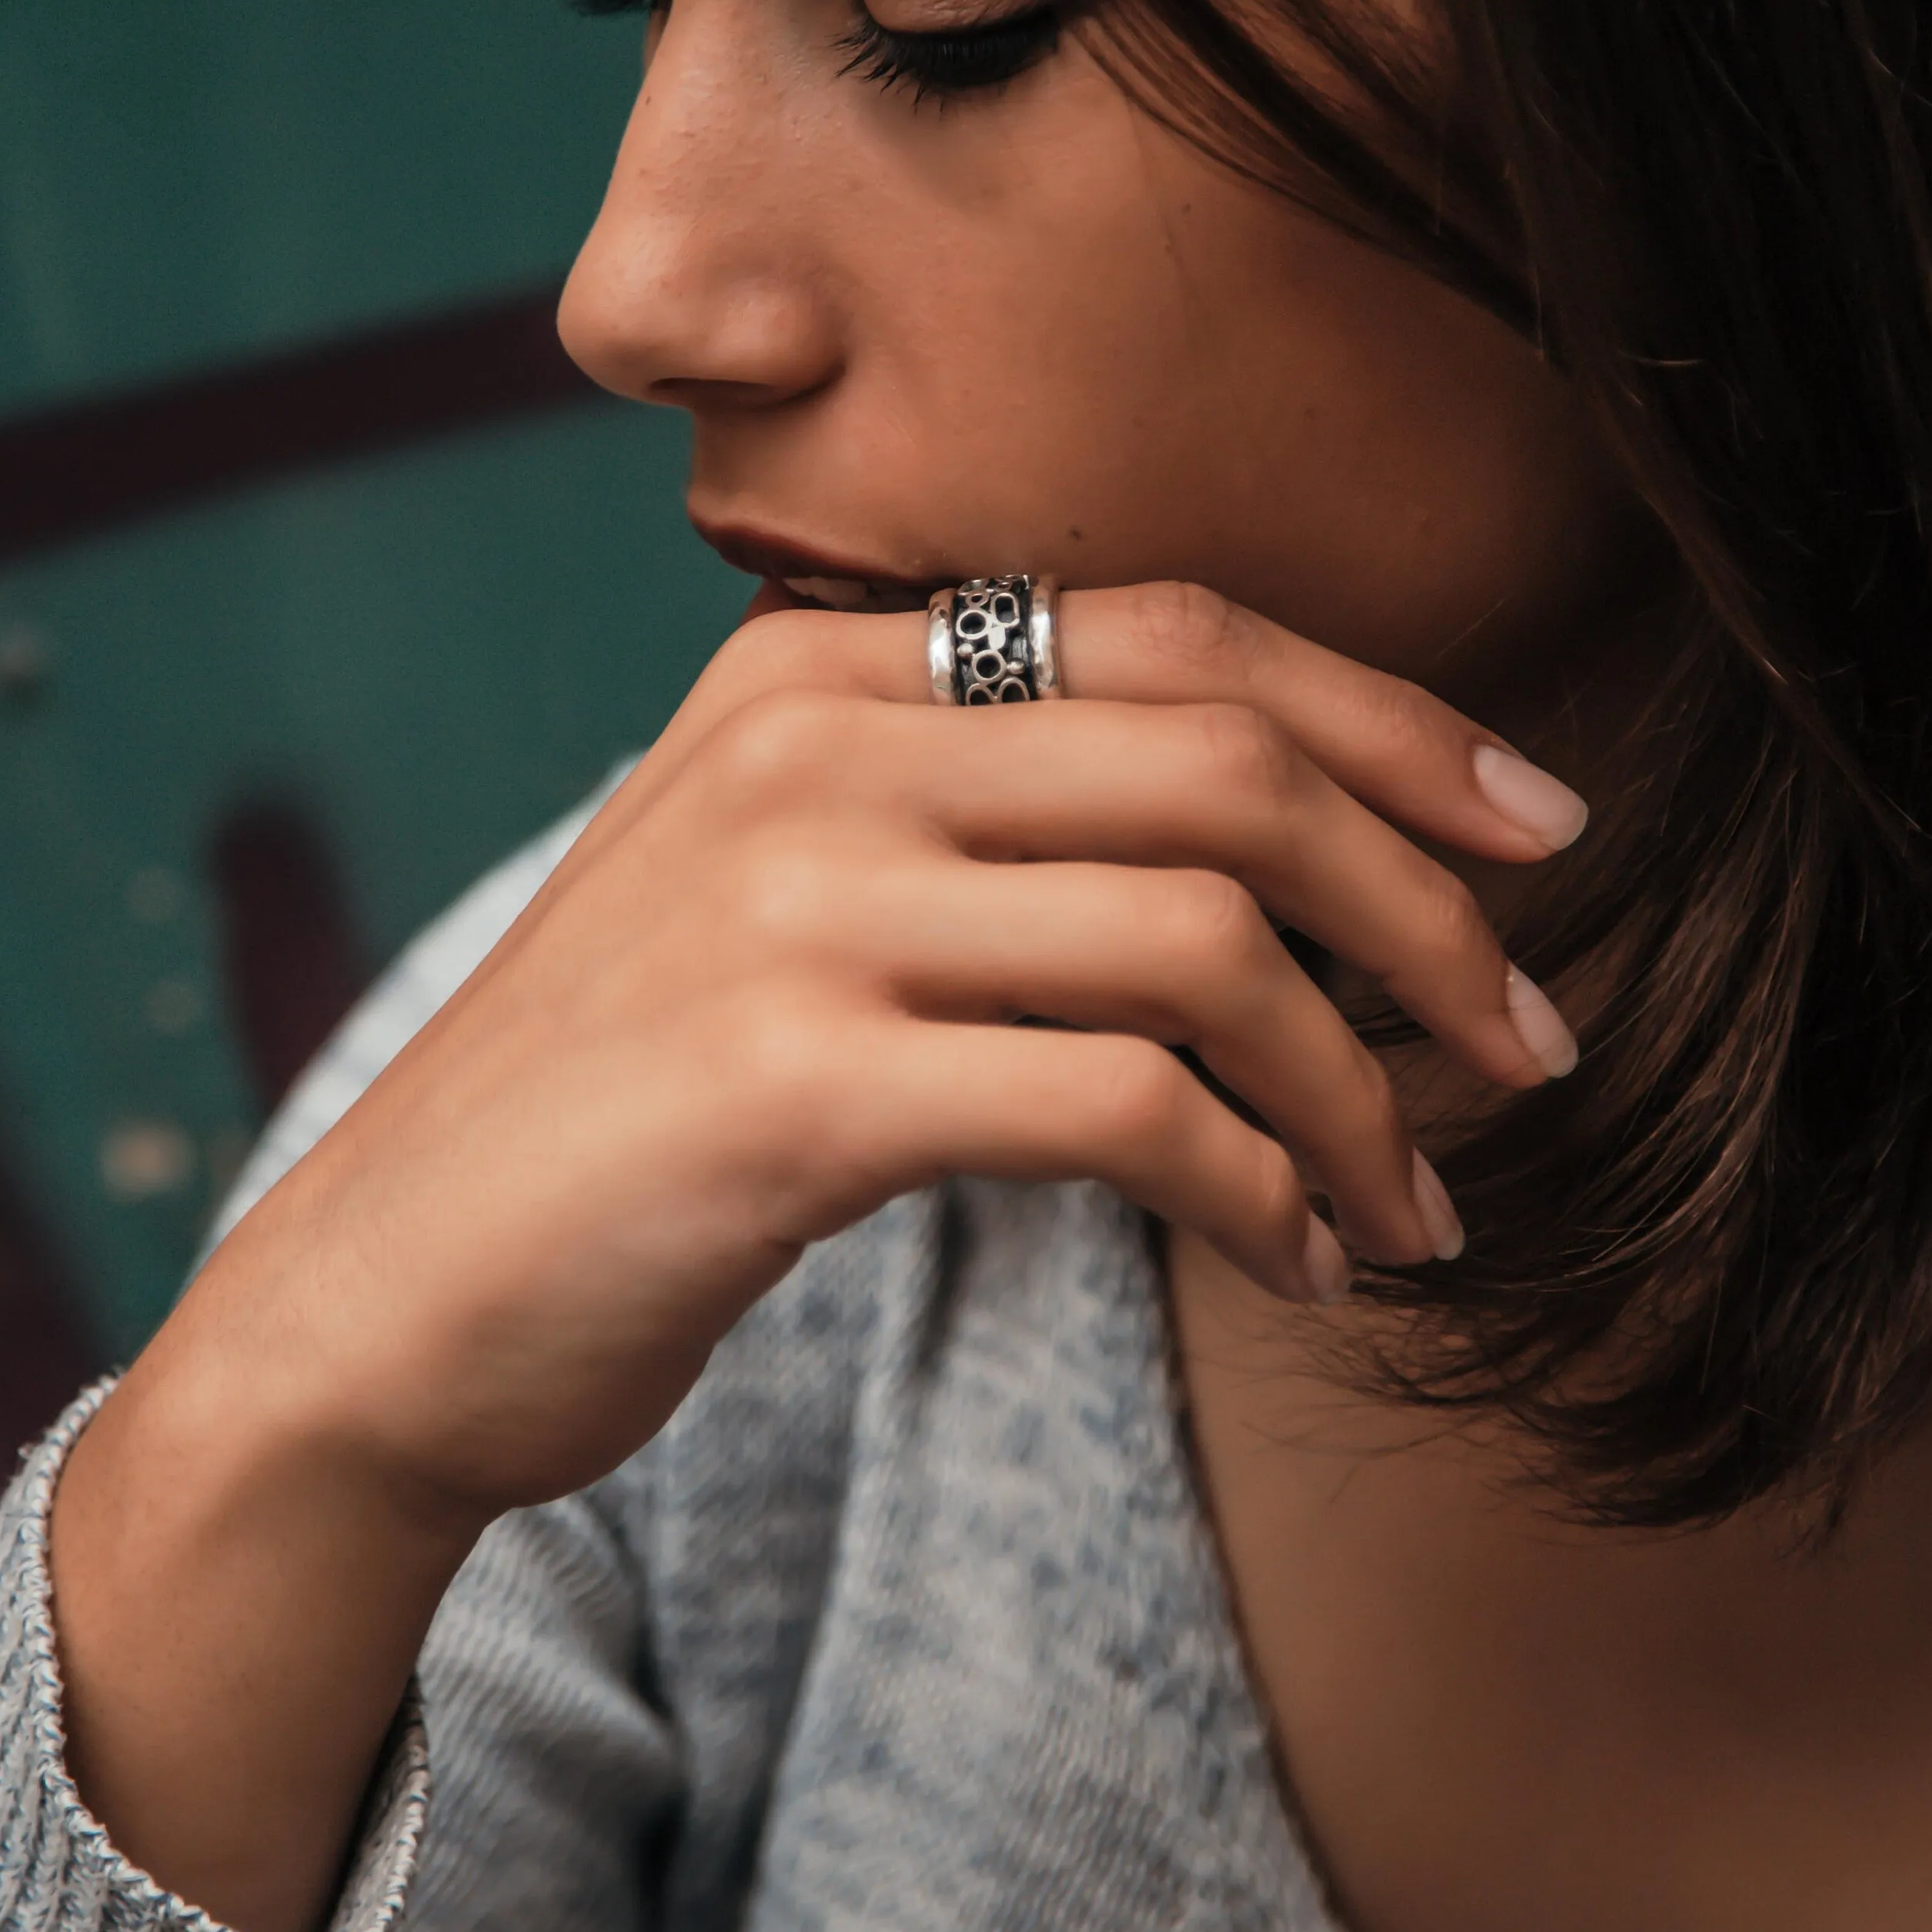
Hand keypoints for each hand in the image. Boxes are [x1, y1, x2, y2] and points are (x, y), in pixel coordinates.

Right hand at [188, 579, 1581, 1520]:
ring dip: (1364, 1093)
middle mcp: (808, 750)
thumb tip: (1282, 888)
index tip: (1542, 830)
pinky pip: (1124, 1108)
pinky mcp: (789, 1083)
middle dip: (1433, 916)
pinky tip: (1295, 1260)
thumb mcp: (787, 911)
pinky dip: (1256, 1190)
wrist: (389, 1295)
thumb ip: (979, 841)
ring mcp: (791, 907)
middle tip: (1535, 1048)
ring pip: (1208, 943)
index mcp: (815, 675)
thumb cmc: (626, 1114)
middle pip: (1232, 769)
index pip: (1183, 636)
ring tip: (1416, 1206)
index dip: (1398, 723)